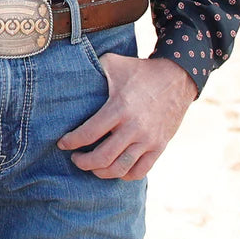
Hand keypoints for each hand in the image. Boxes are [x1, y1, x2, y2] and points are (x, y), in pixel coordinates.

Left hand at [57, 54, 196, 179]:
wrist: (177, 76)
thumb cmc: (140, 70)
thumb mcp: (114, 63)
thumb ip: (93, 69)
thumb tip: (71, 71)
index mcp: (119, 107)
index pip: (89, 133)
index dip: (72, 142)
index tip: (62, 143)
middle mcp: (134, 127)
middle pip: (103, 157)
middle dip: (84, 162)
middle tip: (75, 159)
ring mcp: (148, 139)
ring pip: (120, 169)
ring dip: (101, 172)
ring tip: (92, 167)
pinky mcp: (159, 146)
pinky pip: (140, 171)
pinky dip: (125, 175)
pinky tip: (114, 168)